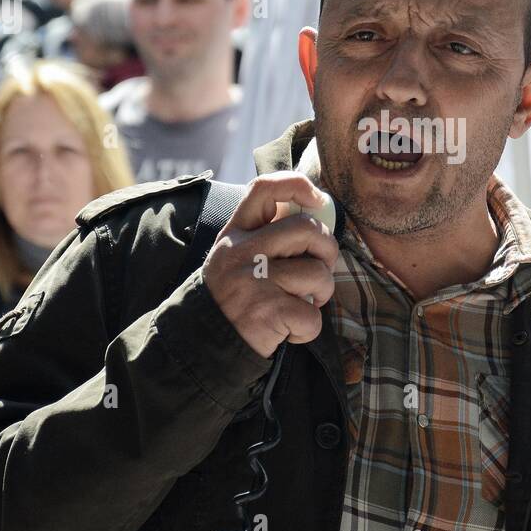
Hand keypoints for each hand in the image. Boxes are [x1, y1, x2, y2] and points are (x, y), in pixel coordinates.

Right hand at [202, 171, 339, 357]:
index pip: (265, 189)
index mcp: (237, 233)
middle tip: (321, 268)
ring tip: (304, 303)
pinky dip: (309, 329)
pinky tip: (290, 330)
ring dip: (322, 293)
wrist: (202, 344)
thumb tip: (316, 210)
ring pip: (317, 274)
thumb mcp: (236, 255)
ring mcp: (254, 281)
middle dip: (328, 250)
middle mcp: (243, 252)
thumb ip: (266, 233)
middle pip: (307, 229)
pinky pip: (312, 315)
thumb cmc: (233, 295)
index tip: (318, 201)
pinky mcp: (266, 312)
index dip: (298, 186)